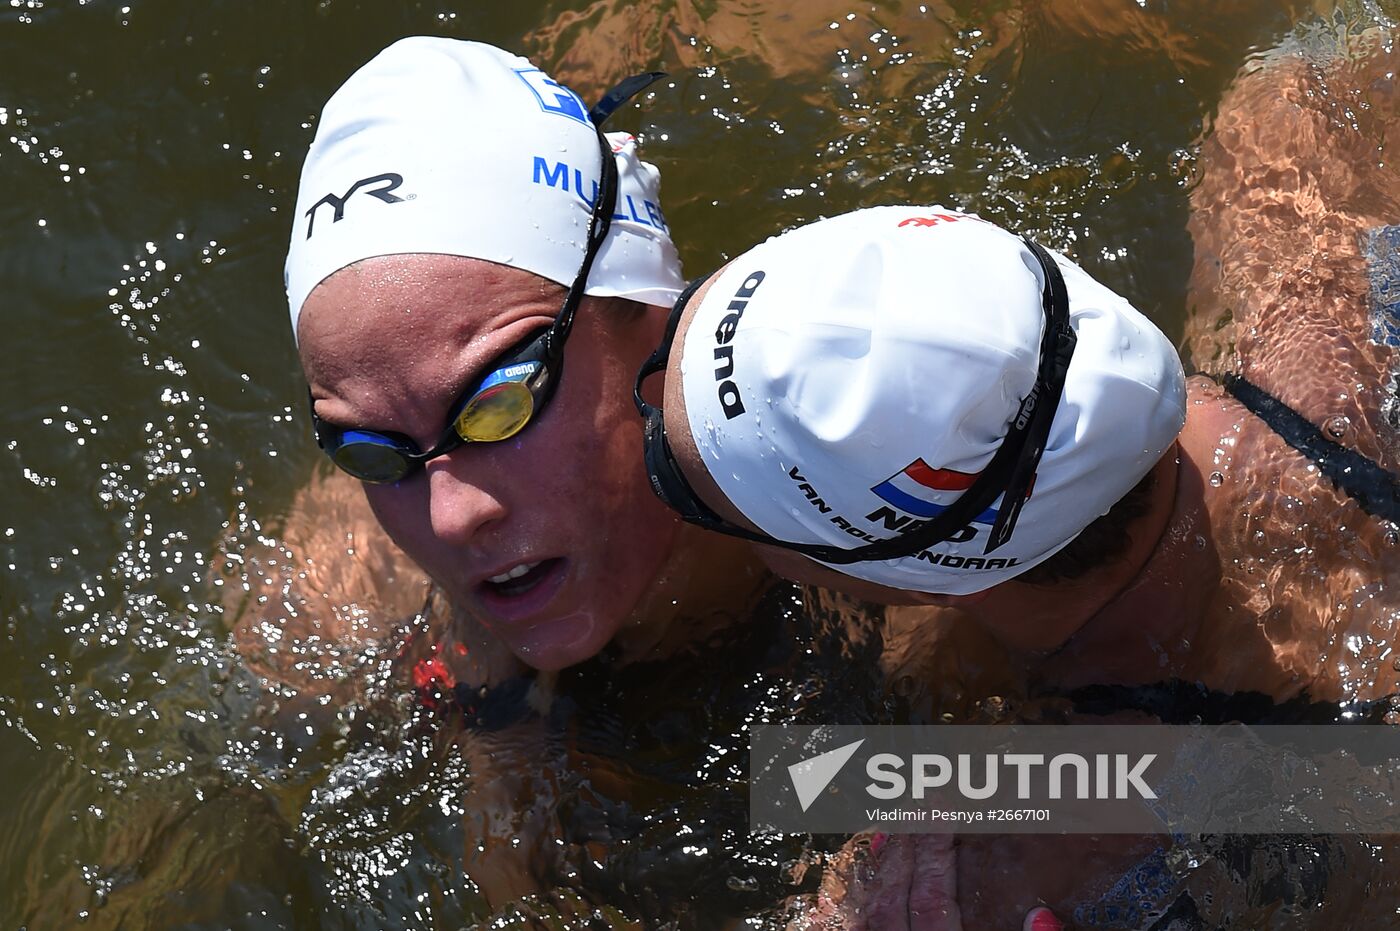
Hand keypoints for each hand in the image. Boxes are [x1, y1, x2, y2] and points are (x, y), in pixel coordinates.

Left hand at [793, 832, 1062, 930]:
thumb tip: (1040, 918)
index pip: (934, 900)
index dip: (938, 849)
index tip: (945, 806)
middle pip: (894, 899)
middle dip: (907, 847)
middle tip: (919, 803)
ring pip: (864, 917)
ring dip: (879, 872)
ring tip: (891, 832)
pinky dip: (856, 910)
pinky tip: (866, 891)